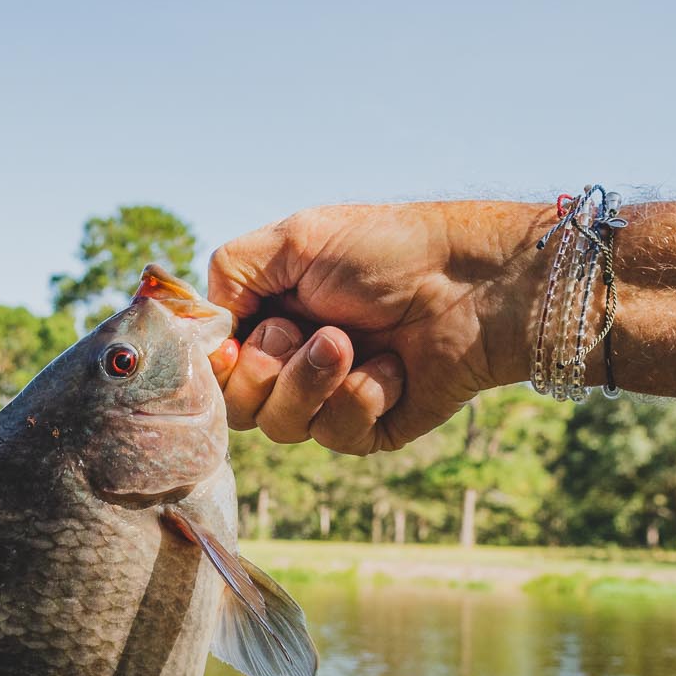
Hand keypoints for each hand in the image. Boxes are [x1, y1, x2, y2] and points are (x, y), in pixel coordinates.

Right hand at [208, 201, 549, 453]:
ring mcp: (330, 399)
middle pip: (237, 407)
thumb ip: (229, 274)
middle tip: (314, 328)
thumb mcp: (293, 239)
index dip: (215, 365)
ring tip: (354, 342)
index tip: (231, 345)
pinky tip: (394, 366)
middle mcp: (292, 362)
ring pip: (282, 427)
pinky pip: (336, 436)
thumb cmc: (387, 251)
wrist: (472, 283)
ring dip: (314, 380)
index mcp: (268, 316)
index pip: (212, 366)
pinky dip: (362, 396)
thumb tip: (203, 332)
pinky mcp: (369, 429)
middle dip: (269, 369)